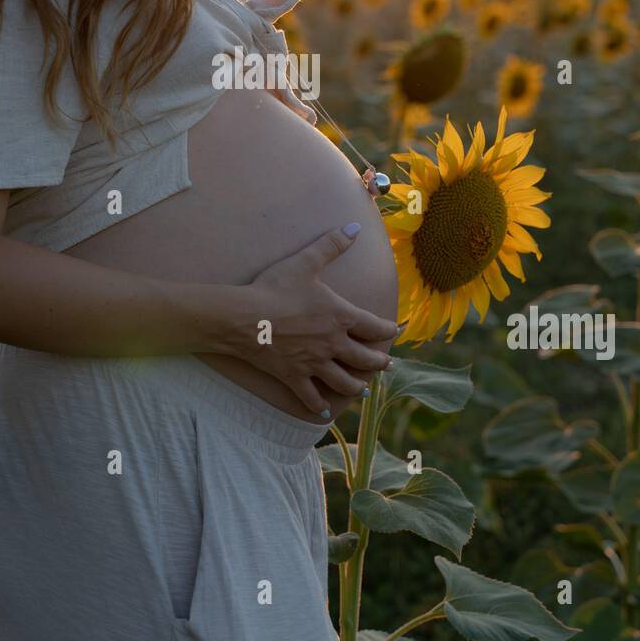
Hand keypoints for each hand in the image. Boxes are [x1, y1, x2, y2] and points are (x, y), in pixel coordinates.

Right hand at [227, 224, 397, 416]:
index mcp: (341, 317)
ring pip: (344, 383)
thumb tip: (355, 227)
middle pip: (365, 359)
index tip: (395, 331)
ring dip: (357, 386)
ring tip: (364, 388)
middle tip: (386, 364)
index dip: (388, 330)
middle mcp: (333, 344)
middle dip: (379, 362)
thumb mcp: (306, 262)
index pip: (374, 327)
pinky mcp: (294, 377)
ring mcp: (314, 364)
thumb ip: (332, 245)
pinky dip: (319, 406)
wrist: (244, 317)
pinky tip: (325, 413)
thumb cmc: (275, 288)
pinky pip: (310, 397)